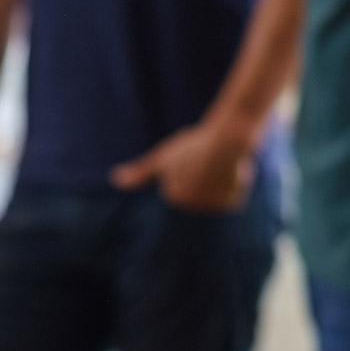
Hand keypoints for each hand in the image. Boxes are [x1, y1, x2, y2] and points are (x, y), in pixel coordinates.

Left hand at [111, 115, 257, 212]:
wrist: (228, 142)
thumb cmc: (193, 146)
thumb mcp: (163, 157)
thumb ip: (141, 173)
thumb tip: (114, 180)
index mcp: (174, 196)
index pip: (178, 182)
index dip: (186, 164)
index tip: (191, 156)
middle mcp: (193, 207)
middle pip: (197, 188)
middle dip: (203, 173)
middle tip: (207, 158)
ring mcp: (213, 208)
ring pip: (216, 190)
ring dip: (219, 178)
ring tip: (221, 162)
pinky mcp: (233, 206)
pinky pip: (232, 194)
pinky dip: (235, 182)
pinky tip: (234, 170)